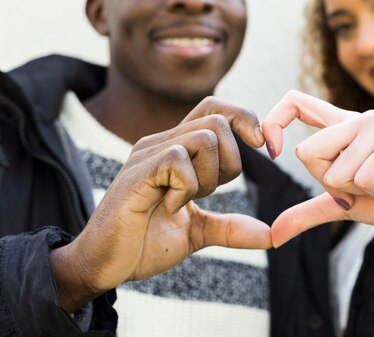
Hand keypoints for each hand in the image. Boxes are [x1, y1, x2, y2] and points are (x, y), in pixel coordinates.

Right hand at [50, 97, 269, 311]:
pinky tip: (169, 207)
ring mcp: (148, 155)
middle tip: (207, 194)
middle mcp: (161, 143)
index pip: (216, 108)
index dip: (245, 119)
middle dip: (230, 163)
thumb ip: (230, 227)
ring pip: (205, 137)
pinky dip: (186, 188)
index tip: (264, 149)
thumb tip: (270, 235)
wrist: (103, 265)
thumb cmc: (143, 243)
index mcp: (176, 149)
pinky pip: (178, 160)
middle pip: (218, 121)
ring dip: (209, 177)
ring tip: (183, 201)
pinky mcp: (137, 173)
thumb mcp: (196, 233)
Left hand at [262, 91, 373, 247]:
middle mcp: (356, 119)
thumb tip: (274, 233)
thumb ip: (307, 212)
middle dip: (332, 185)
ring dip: (362, 191)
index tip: (271, 150)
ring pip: (337, 170)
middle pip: (308, 153)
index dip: (274, 121)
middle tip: (365, 184)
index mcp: (339, 128)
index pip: (294, 103)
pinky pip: (366, 175)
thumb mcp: (342, 206)